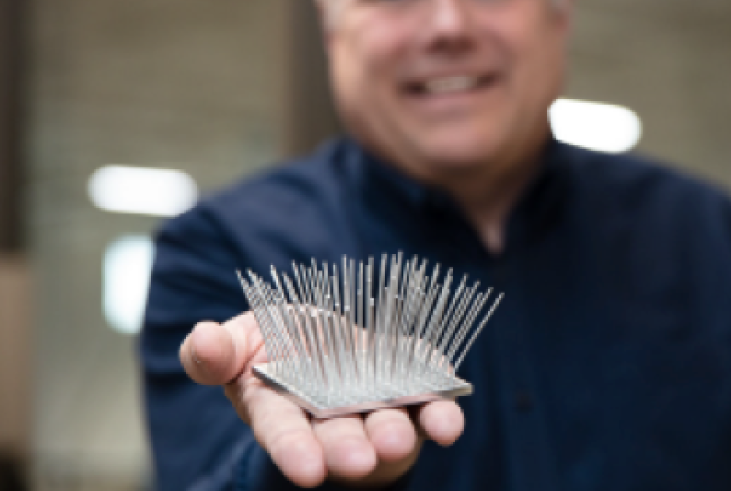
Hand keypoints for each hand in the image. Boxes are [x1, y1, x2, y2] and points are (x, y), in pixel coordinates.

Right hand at [179, 312, 464, 487]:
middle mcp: (331, 419)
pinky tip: (448, 419)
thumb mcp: (238, 341)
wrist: (323, 338)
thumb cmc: (273, 345)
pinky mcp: (411, 386)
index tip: (308, 472)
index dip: (295, 452)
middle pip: (340, 438)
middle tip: (362, 459)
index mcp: (281, 412)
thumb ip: (215, 351)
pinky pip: (428, 399)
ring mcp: (375, 405)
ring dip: (396, 433)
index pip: (285, 434)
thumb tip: (201, 341)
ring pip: (387, 425)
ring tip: (401, 440)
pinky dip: (440, 409)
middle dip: (350, 449)